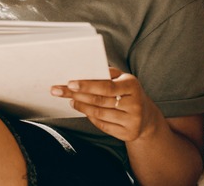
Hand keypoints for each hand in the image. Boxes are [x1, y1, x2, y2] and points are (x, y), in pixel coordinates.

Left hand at [50, 67, 164, 141]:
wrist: (146, 116)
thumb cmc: (127, 92)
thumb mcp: (121, 79)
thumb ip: (106, 73)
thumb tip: (84, 69)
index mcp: (132, 85)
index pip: (106, 86)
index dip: (87, 85)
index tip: (70, 83)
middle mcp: (135, 104)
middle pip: (99, 100)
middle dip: (76, 95)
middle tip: (58, 90)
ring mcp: (133, 120)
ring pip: (98, 114)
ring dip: (81, 106)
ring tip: (71, 99)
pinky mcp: (129, 133)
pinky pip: (103, 125)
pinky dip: (90, 117)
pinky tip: (83, 110)